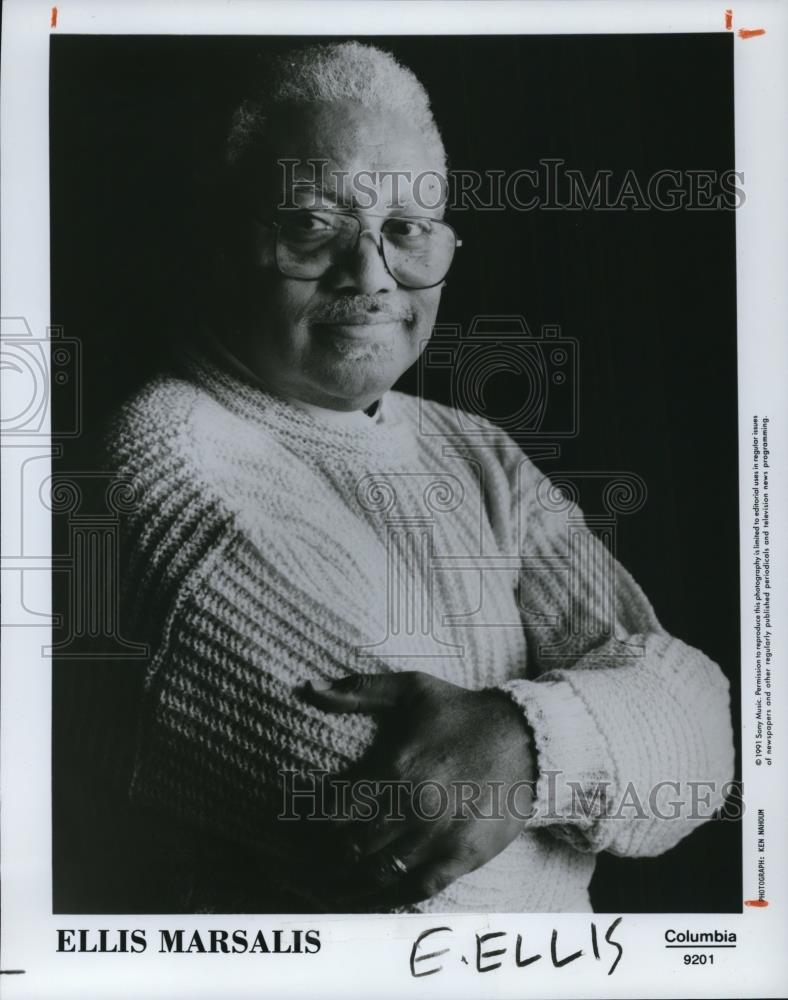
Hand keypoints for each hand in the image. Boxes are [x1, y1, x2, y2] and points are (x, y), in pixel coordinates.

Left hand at [301, 671, 535, 907]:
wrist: (527, 739)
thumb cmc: (461, 713)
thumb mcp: (411, 688)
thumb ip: (358, 690)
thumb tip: (309, 687)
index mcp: (394, 765)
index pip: (333, 809)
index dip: (306, 825)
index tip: (289, 831)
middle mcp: (413, 805)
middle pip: (350, 848)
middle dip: (318, 861)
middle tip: (296, 867)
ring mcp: (439, 835)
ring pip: (378, 874)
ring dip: (344, 886)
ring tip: (320, 890)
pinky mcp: (462, 857)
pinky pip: (416, 889)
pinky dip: (386, 900)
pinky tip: (367, 900)